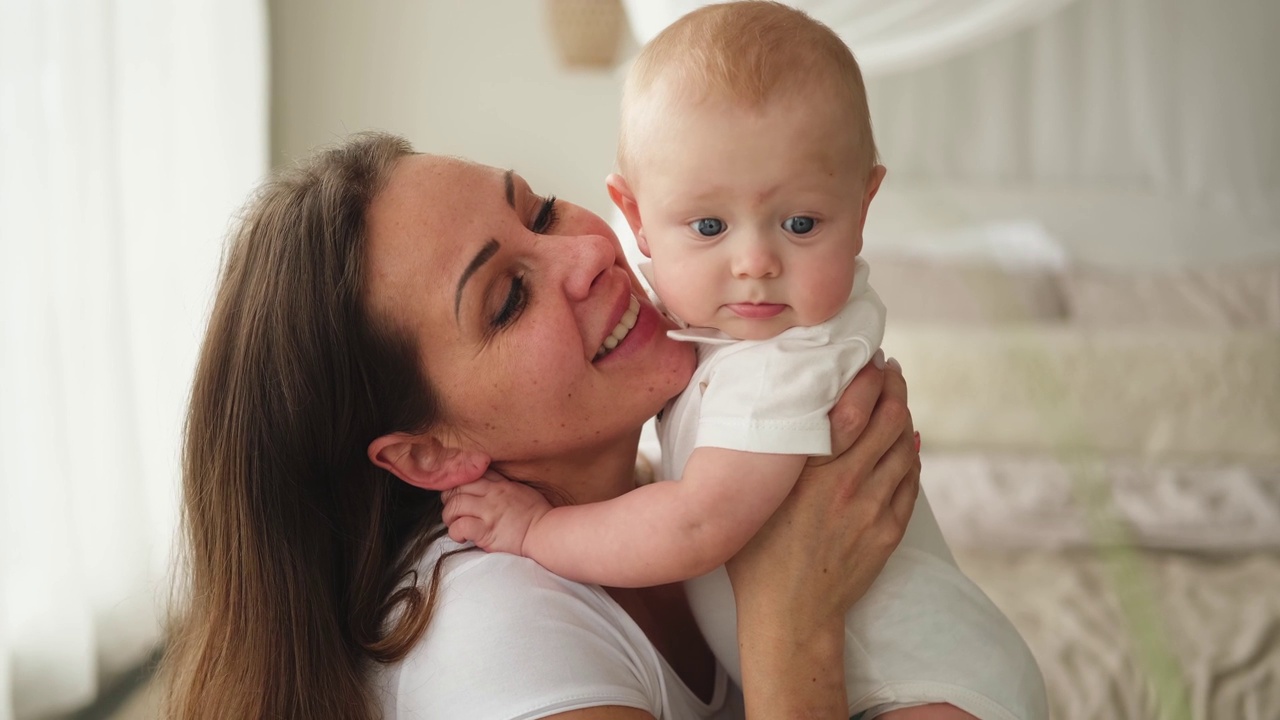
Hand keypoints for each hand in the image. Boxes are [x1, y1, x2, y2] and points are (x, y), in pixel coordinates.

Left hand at [442, 471, 552, 555]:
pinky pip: (460, 527)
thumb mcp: (521, 490)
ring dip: (450, 517)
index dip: (458, 483)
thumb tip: (488, 482)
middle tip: (453, 511)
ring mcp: (489, 513)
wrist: (546, 533)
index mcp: (500, 484)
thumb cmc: (536, 514)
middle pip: (456, 488)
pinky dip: (456, 532)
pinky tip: (463, 537)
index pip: (470, 474)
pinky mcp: (487, 531)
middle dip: (449, 499)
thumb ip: (502, 484)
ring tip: (456, 524)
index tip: (458, 493)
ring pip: (454, 506)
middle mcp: (492, 495)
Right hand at [726, 355, 919, 703]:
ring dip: (904, 416)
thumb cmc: (756, 558)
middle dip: (894, 388)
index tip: (869, 360)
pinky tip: (907, 442)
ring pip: (904, 447)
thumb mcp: (752, 499)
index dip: (868, 378)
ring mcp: (873, 509)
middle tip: (889, 370)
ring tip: (897, 398)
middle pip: (889, 420)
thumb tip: (767, 416)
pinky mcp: (889, 531)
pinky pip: (909, 481)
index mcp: (811, 473)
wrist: (790, 616)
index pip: (854, 408)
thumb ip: (767, 457)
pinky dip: (910, 455)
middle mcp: (847, 485)